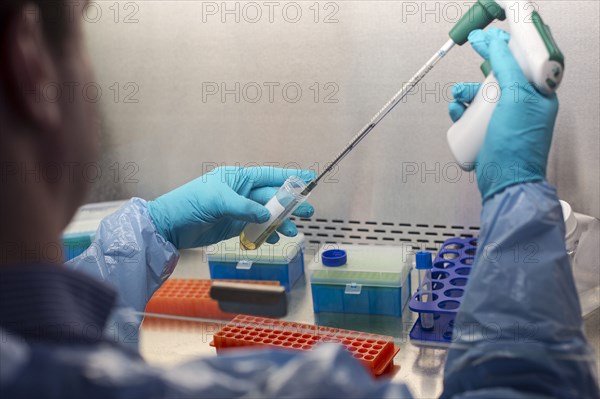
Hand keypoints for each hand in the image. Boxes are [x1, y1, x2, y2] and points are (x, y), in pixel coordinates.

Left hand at [148, 167, 314, 248]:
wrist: (169, 226)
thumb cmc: (189, 204)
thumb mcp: (218, 201)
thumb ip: (245, 208)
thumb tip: (267, 215)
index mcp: (238, 178)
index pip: (269, 176)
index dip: (290, 178)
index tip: (309, 179)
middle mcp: (241, 192)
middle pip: (272, 197)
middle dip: (290, 204)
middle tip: (309, 212)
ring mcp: (238, 210)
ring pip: (266, 215)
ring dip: (280, 223)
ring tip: (293, 232)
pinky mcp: (233, 226)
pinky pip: (256, 228)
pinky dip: (265, 234)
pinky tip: (274, 239)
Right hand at [448, 27, 558, 199]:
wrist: (505, 183)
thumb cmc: (516, 146)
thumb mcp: (516, 99)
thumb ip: (508, 69)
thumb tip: (496, 44)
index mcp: (538, 97)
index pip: (520, 64)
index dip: (502, 51)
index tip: (484, 40)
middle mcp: (522, 108)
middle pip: (496, 82)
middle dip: (477, 79)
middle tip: (463, 81)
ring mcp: (504, 122)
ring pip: (480, 99)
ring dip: (464, 95)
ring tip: (455, 98)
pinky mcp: (488, 135)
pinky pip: (471, 117)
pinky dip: (460, 112)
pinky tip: (455, 113)